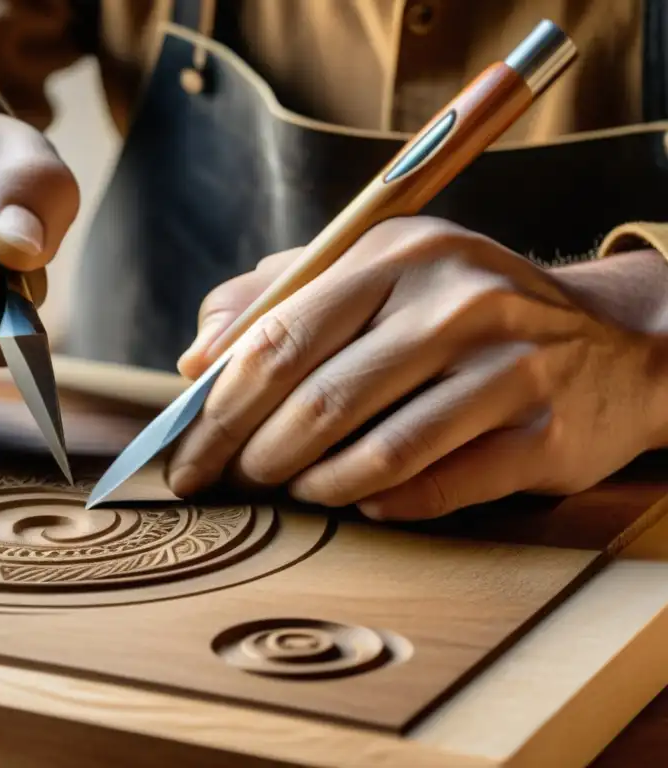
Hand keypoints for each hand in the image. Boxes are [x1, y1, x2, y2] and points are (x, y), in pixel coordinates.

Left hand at [168, 217, 667, 519]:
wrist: (613, 341)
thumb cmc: (463, 309)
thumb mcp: (377, 270)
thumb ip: (276, 295)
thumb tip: (194, 357)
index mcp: (396, 252)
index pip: (277, 337)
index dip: (216, 407)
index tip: (183, 452)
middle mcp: (454, 300)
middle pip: (317, 399)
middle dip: (251, 456)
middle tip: (224, 484)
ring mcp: (506, 367)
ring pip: (374, 453)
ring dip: (312, 485)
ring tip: (291, 489)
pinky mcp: (543, 434)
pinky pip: (436, 487)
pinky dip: (380, 503)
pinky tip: (359, 500)